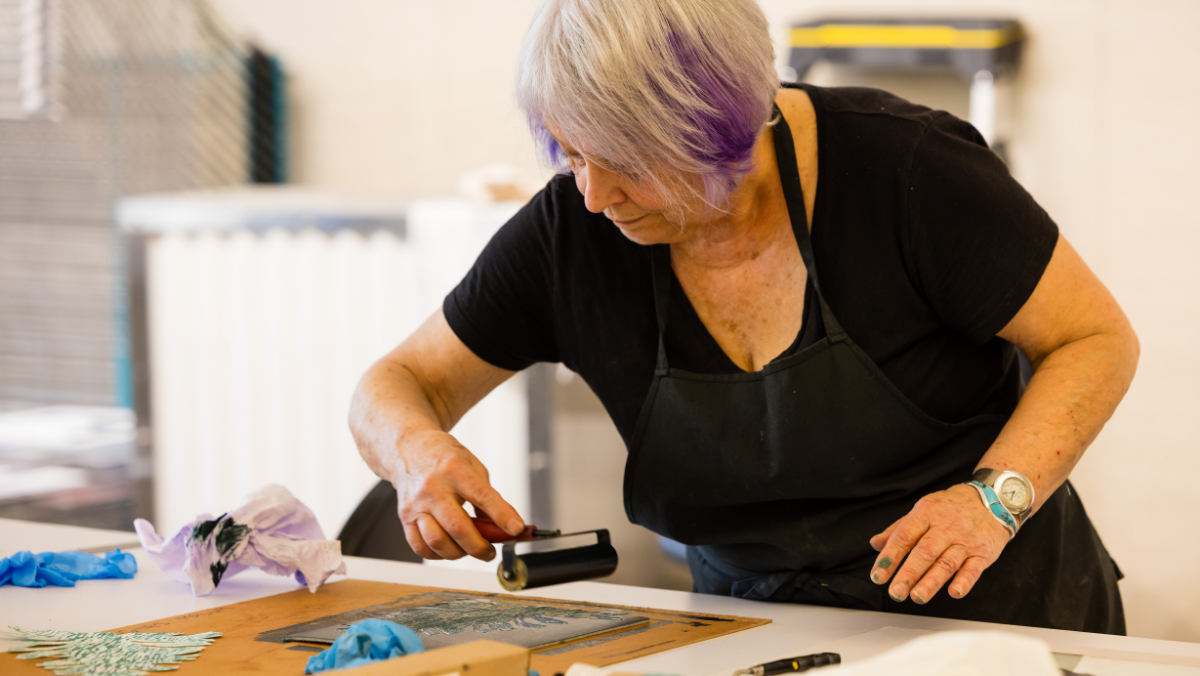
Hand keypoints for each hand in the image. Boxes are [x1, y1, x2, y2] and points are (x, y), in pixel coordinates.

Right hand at [390, 429, 523, 561]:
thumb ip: (488, 497)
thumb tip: (504, 526)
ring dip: (459, 554)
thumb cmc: (445, 458)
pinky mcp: (405, 517)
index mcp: (454, 469)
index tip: (516, 530)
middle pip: (458, 527)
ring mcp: (416, 503)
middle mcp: (433, 487)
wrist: (409, 448)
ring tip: (469, 549)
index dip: (502, 516)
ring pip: (438, 541)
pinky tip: (449, 548)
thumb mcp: (473, 468)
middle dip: (480, 547)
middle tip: (490, 551)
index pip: (482, 496)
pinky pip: (420, 546)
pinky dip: (438, 554)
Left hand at [867, 483, 1010, 603]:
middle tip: (895, 592)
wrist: (993, 499)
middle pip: (925, 552)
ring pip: (947, 563)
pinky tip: (955, 592)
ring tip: (917, 596)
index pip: (904, 536)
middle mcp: (946, 527)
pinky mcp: (983, 553)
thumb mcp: (924, 510)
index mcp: (926, 513)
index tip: (878, 576)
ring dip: (932, 582)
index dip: (889, 557)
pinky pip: (974, 568)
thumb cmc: (952, 507)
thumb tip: (875, 544)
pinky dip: (965, 581)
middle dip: (908, 574)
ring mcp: (966, 540)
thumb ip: (899, 529)